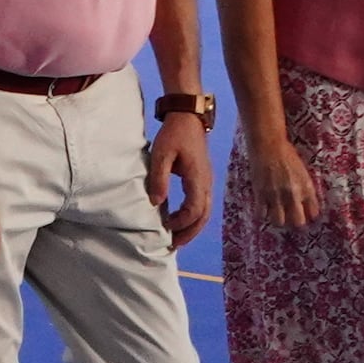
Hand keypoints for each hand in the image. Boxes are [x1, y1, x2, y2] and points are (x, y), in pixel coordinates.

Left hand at [146, 114, 215, 243]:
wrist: (188, 117)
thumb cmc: (174, 133)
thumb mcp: (161, 153)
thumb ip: (159, 178)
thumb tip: (156, 203)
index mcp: (198, 177)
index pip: (195, 209)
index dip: (181, 222)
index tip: (166, 226)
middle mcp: (206, 182)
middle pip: (204, 216)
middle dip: (189, 232)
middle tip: (173, 245)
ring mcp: (207, 181)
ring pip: (205, 212)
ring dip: (192, 227)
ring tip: (177, 239)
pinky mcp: (203, 179)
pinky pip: (202, 204)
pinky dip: (193, 217)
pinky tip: (180, 221)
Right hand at [249, 135, 320, 228]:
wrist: (269, 144)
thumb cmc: (287, 154)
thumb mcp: (302, 171)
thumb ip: (305, 187)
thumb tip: (305, 202)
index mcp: (307, 187)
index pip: (313, 213)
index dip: (309, 216)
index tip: (304, 215)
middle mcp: (293, 194)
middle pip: (298, 222)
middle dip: (295, 223)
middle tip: (290, 219)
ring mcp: (277, 195)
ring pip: (279, 222)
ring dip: (278, 220)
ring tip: (275, 215)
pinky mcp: (261, 194)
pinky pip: (261, 214)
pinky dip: (262, 214)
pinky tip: (262, 209)